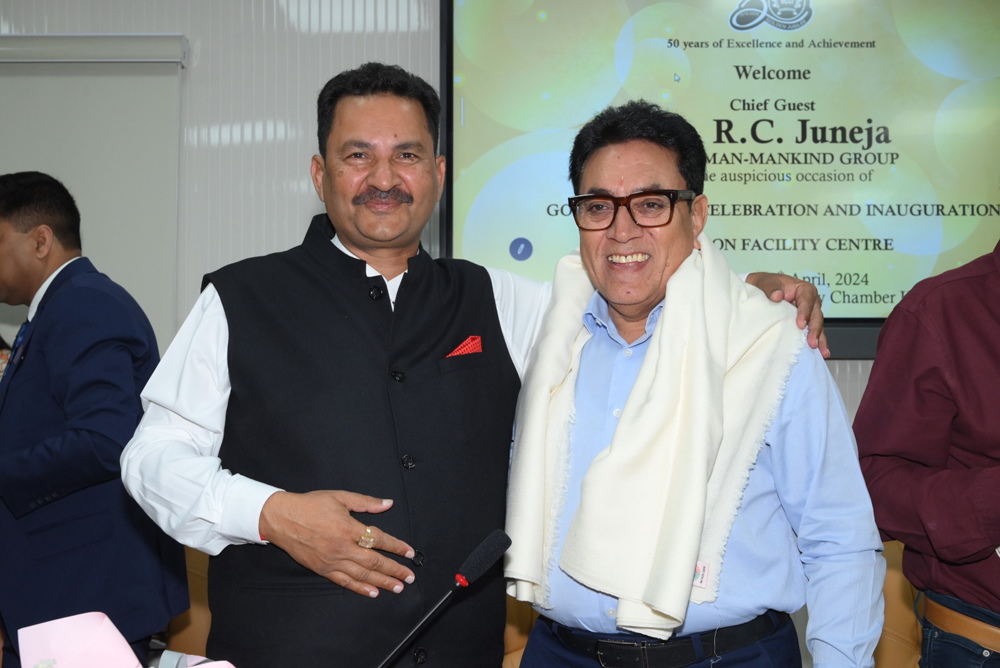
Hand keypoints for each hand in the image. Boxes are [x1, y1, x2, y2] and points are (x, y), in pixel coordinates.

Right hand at [258, 490, 415, 597]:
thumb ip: (366, 502)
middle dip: (394, 570)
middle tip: (409, 576)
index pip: (379, 539)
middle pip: (374, 562)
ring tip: (398, 587)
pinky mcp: (323, 569)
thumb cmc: (310, 505)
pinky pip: (345, 581)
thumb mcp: (340, 497)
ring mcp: (332, 561)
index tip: (409, 552)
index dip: (396, 546)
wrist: (281, 518)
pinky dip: (360, 588)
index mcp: (348, 528)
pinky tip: (373, 593)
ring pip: (362, 575)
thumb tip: (387, 503)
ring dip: (383, 582)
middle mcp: (342, 547)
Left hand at [746, 272, 829, 357]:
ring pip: (818, 326)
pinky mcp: (807, 322)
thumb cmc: (768, 285)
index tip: (800, 324)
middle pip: (816, 315)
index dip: (805, 313)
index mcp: (804, 289)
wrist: (764, 290)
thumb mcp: (767, 283)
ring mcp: (811, 313)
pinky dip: (818, 341)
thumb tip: (777, 296)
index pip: (807, 301)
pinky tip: (822, 352)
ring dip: (820, 339)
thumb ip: (772, 288)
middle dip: (815, 330)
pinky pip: (814, 332)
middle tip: (812, 342)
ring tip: (822, 351)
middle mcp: (811, 301)